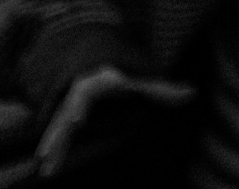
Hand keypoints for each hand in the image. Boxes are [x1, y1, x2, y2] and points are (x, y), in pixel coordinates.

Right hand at [35, 66, 195, 178]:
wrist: (96, 67)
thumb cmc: (123, 75)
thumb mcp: (143, 81)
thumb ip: (164, 89)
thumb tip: (192, 93)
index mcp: (96, 82)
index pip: (85, 93)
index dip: (79, 105)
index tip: (75, 117)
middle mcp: (77, 95)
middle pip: (65, 114)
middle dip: (58, 131)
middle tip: (49, 149)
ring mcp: (68, 108)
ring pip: (57, 129)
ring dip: (52, 147)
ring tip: (45, 169)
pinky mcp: (64, 121)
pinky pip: (57, 137)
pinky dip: (52, 151)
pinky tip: (47, 170)